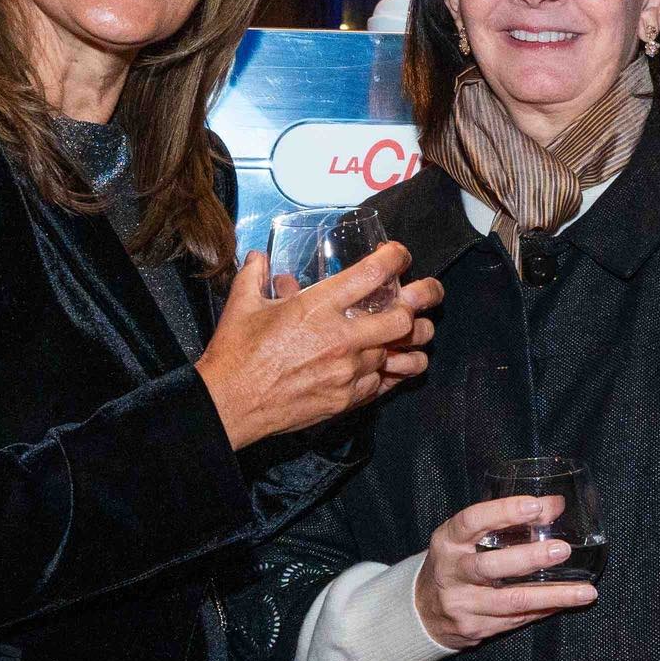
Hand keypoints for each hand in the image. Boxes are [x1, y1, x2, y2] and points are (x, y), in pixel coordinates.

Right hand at [194, 243, 440, 449]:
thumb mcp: (243, 304)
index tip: (400, 256)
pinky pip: (384, 382)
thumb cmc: (236, 353)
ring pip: (402, 353)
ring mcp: (348, 371)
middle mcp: (341, 338)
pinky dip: (392, 371)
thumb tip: (260, 258)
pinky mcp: (347, 399)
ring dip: (414, 341)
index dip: (395, 258)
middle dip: (425, 299)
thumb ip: (256, 274)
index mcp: (317, 306)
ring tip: (421, 333)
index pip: (372, 274)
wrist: (230, 405)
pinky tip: (395, 365)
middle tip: (430, 291)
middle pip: (404, 317)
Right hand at [414, 495, 596, 647]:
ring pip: (511, 602)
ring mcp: (463, 605)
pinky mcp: (476, 628)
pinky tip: (568, 602)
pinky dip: (546, 610)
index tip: (536, 506)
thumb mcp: (470, 537)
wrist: (424, 610)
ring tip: (585, 592)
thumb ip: (507, 520)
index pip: (472, 521)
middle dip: (529, 558)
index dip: (504, 512)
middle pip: (490, 566)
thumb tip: (555, 505)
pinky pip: (517, 619)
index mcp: (448, 541)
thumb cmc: (456, 562)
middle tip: (563, 550)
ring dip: (552, 596)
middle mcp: (452, 573)